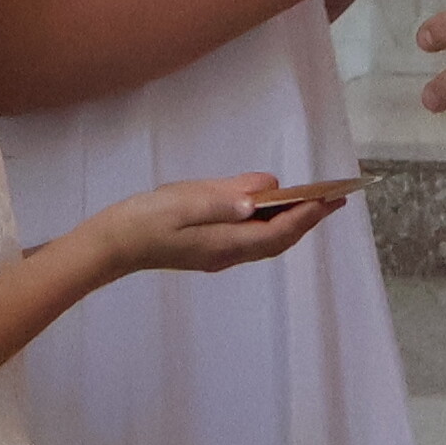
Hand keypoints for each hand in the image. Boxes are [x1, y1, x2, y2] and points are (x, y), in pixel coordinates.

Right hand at [85, 174, 339, 274]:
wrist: (111, 244)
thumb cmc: (145, 219)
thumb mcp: (186, 201)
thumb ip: (227, 196)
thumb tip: (266, 190)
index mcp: (226, 244)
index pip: (279, 231)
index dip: (308, 215)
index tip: (332, 199)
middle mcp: (228, 254)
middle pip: (277, 240)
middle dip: (307, 220)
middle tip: (334, 199)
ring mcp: (217, 254)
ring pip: (264, 240)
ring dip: (289, 222)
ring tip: (311, 201)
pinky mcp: (206, 248)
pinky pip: (248, 236)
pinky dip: (267, 222)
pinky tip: (268, 207)